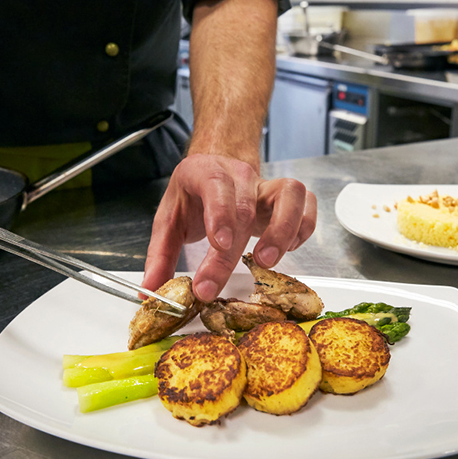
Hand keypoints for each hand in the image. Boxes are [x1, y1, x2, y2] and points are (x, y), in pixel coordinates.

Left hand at [142, 154, 317, 301]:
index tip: (218, 245)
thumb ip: (160, 256)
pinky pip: (306, 204)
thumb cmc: (195, 195)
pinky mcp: (288, 196)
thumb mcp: (169, 219)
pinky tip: (287, 248)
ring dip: (282, 231)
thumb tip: (150, 291)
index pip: (215, 186)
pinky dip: (302, 228)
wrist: (218, 167)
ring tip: (265, 262)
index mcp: (204, 172)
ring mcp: (267, 184)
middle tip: (214, 284)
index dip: (220, 214)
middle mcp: (239, 174)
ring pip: (290, 195)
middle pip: (244, 208)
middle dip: (230, 252)